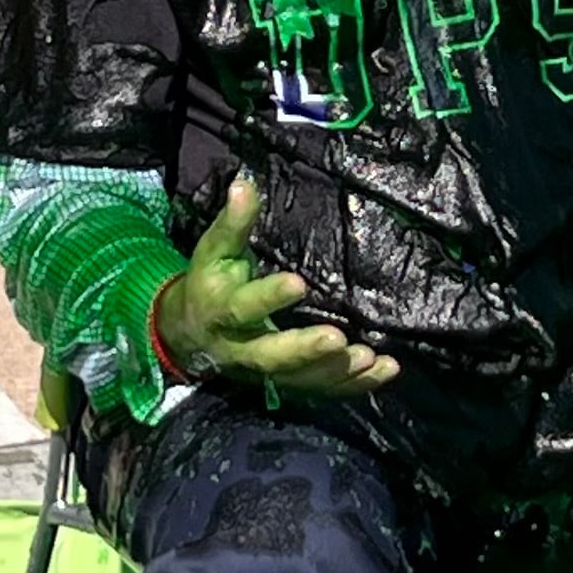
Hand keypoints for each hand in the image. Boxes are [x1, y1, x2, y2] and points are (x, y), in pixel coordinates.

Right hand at [153, 176, 400, 399]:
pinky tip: (385, 371)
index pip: (242, 307)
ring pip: (298, 380)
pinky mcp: (285, 383)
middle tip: (338, 339)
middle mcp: (239, 348)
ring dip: (334, 372)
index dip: (268, 298)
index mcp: (220, 311)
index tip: (299, 283)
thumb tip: (246, 183)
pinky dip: (353, 385)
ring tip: (369, 358)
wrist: (188, 336)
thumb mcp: (213, 251)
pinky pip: (319, 390)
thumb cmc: (209, 283)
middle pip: (270, 357)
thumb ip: (233, 223)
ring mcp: (263, 373)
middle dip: (304, 350)